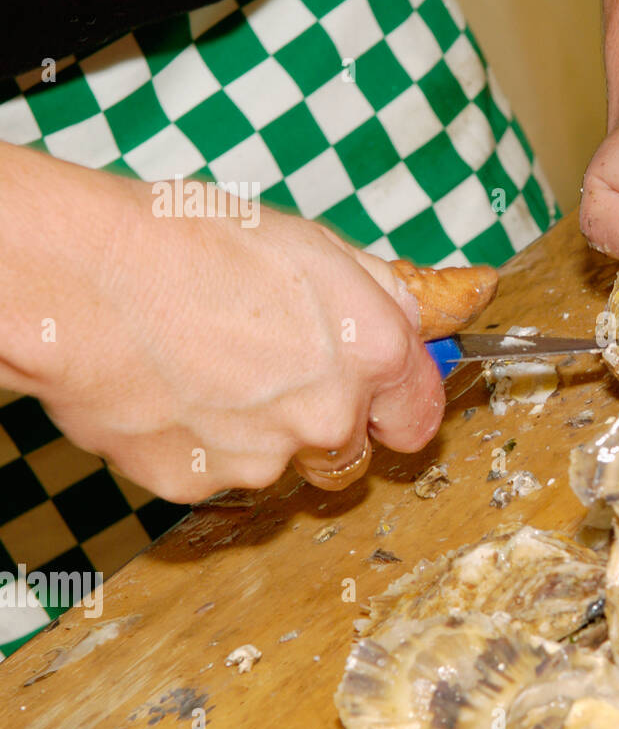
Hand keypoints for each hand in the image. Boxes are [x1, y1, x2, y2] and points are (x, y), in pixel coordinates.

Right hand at [0, 145, 495, 500]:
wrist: (82, 279)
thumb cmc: (189, 243)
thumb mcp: (313, 244)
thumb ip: (381, 292)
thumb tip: (427, 312)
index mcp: (372, 352)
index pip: (420, 416)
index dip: (399, 410)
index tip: (382, 406)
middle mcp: (331, 416)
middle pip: (350, 451)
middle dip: (323, 424)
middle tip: (270, 373)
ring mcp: (265, 459)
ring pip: (279, 464)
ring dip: (258, 434)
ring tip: (206, 372)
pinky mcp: (199, 485)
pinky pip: (214, 474)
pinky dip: (198, 444)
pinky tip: (170, 393)